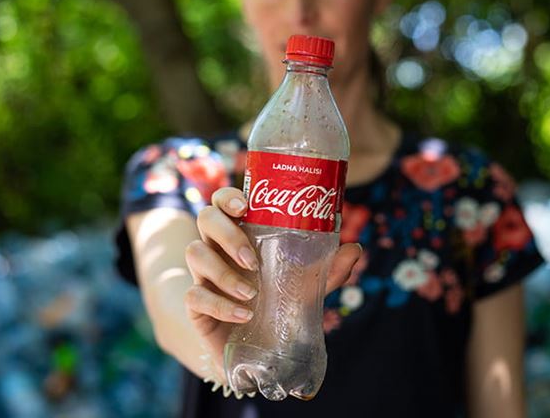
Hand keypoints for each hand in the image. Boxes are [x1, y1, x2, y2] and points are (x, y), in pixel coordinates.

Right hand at [184, 186, 361, 381]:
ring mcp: (203, 276)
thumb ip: (328, 269)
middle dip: (227, 234)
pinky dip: (220, 305)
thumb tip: (354, 248)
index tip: (245, 206)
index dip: (228, 197)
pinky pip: (195, 296)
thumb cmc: (279, 305)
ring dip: (223, 272)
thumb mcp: (307, 287)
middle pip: (205, 219)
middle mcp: (217, 249)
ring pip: (195, 254)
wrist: (257, 351)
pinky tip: (244, 314)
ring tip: (251, 292)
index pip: (223, 202)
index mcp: (240, 234)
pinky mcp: (196, 307)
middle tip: (252, 258)